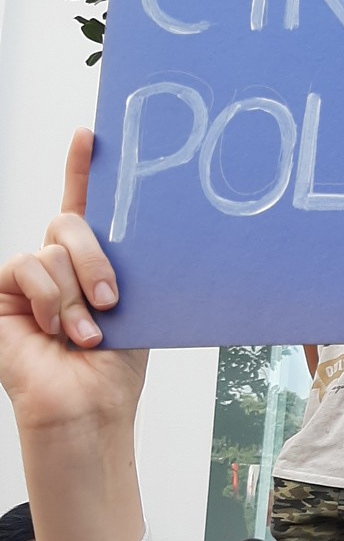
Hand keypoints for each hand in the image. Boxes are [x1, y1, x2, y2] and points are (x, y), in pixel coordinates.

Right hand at [0, 130, 146, 433]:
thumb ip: (121, 268)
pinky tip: (55, 329)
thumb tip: (134, 232)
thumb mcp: (132, 310)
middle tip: (112, 301)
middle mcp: (59, 265)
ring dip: (77, 295)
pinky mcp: (2, 290)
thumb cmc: (113, 368)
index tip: (90, 134)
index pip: (86, 208)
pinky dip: (49, 298)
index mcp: (93, 265)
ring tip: (86, 335)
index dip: (83, 168)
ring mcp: (28, 277)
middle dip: (96, 258)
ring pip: (53, 247)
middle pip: (71, 222)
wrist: (87, 406)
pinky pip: (27, 266)